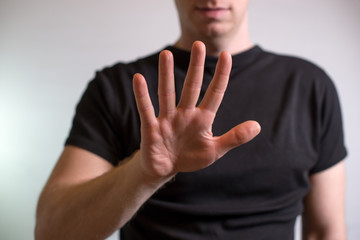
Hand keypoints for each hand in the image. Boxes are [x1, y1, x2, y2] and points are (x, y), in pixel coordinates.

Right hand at [133, 41, 259, 178]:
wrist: (166, 169)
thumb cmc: (190, 157)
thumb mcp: (215, 150)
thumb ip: (234, 138)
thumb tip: (257, 126)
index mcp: (203, 119)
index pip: (214, 94)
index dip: (221, 76)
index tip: (226, 55)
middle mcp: (185, 114)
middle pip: (191, 87)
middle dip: (195, 67)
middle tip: (198, 45)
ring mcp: (168, 119)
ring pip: (167, 93)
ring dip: (166, 74)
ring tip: (166, 54)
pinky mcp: (151, 128)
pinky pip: (146, 109)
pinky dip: (142, 95)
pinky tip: (138, 79)